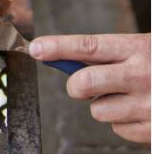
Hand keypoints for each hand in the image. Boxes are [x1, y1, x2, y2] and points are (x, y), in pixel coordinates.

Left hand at [29, 33, 150, 143]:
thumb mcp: (145, 49)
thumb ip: (111, 56)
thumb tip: (69, 63)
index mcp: (138, 48)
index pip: (88, 46)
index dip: (58, 47)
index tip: (35, 48)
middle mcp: (142, 75)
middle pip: (83, 84)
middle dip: (76, 86)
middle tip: (84, 85)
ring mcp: (149, 105)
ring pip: (98, 111)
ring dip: (106, 105)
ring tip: (133, 96)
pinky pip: (118, 129)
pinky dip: (126, 122)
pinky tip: (144, 112)